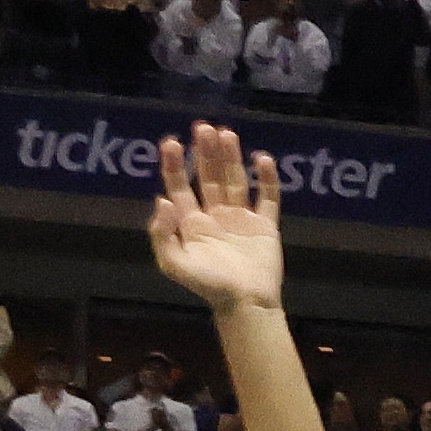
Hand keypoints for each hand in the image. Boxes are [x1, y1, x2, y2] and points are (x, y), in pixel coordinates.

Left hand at [144, 123, 293, 315]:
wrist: (246, 303)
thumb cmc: (209, 287)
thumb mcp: (174, 264)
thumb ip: (162, 234)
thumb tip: (161, 199)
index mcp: (191, 223)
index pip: (179, 187)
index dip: (173, 165)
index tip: (171, 142)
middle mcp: (215, 215)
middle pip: (208, 176)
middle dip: (204, 153)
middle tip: (203, 128)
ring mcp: (241, 218)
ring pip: (235, 180)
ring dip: (231, 157)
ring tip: (227, 133)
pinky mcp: (266, 225)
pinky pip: (268, 197)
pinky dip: (267, 179)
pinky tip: (262, 160)